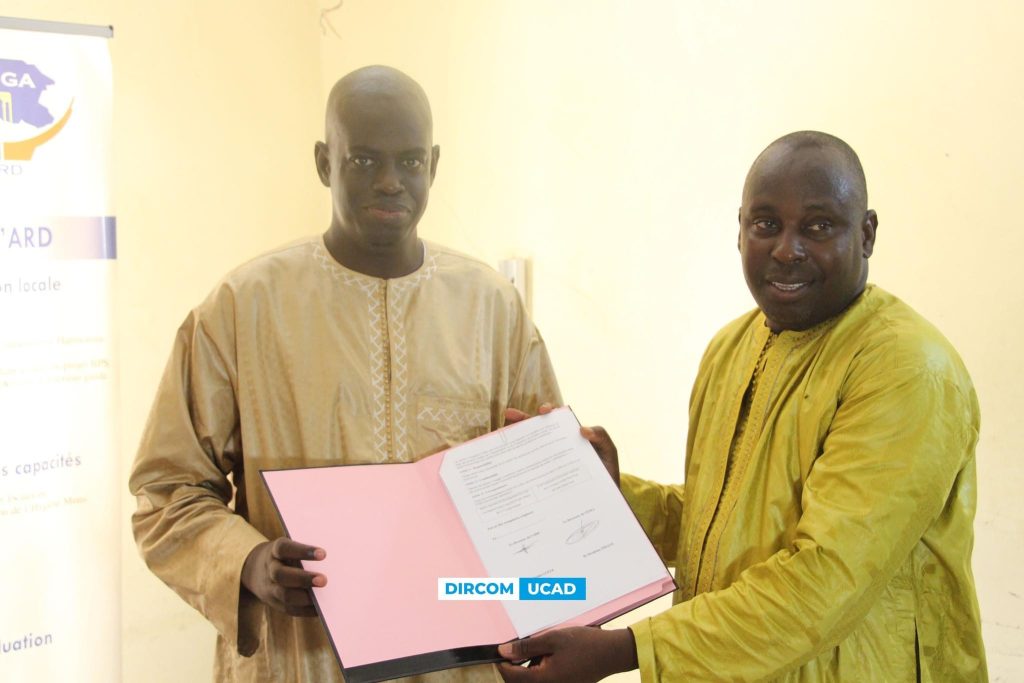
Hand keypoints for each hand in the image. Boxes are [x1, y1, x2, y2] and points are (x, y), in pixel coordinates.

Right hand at [240, 537, 326, 615]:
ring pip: (283, 594)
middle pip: (281, 574)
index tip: (323, 554)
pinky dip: (305, 610)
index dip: (302, 551)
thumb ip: (305, 552)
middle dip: (303, 579)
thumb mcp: (290, 547)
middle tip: (323, 580)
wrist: (256, 570)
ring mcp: (269, 587)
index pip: (284, 548)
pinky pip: (289, 609)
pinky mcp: (274, 602)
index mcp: (274, 551)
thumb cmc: (286, 555)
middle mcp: (270, 568)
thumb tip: (335, 558)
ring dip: (304, 597)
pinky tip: (320, 609)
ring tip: (323, 596)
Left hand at [497, 627, 637, 682]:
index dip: (500, 665)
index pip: (511, 677)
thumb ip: (526, 647)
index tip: (495, 655)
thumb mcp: (553, 639)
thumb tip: (503, 651)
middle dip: (514, 667)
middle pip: (521, 681)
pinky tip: (546, 656)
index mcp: (543, 679)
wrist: (612, 653)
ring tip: (534, 650)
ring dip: (528, 668)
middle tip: (513, 650)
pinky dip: (540, 670)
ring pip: (533, 680)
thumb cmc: (586, 645)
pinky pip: (544, 680)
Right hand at [504, 405, 619, 487]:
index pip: (554, 420)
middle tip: (509, 414)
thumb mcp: (609, 452)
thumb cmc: (606, 474)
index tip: (543, 411)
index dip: (546, 411)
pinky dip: (515, 468)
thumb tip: (582, 430)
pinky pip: (527, 473)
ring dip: (512, 441)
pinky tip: (504, 467)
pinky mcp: (542, 481)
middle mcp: (554, 448)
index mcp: (568, 437)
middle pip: (535, 430)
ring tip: (499, 434)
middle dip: (521, 420)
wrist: (604, 503)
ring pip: (526, 449)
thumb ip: (601, 436)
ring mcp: (546, 464)